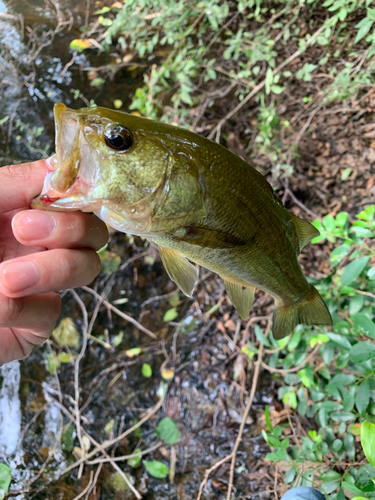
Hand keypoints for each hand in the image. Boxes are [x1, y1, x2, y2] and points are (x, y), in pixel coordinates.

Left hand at [0, 159, 108, 364]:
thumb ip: (13, 184)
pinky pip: (50, 311)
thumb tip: (58, 167)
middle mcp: (39, 244)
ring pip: (85, 267)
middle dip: (68, 228)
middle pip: (91, 231)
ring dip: (53, 269)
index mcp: (24, 209)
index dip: (81, 190)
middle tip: (22, 229)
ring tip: (7, 278)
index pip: (74, 195)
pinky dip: (25, 306)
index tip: (61, 189)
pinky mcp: (33, 322)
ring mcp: (41, 283)